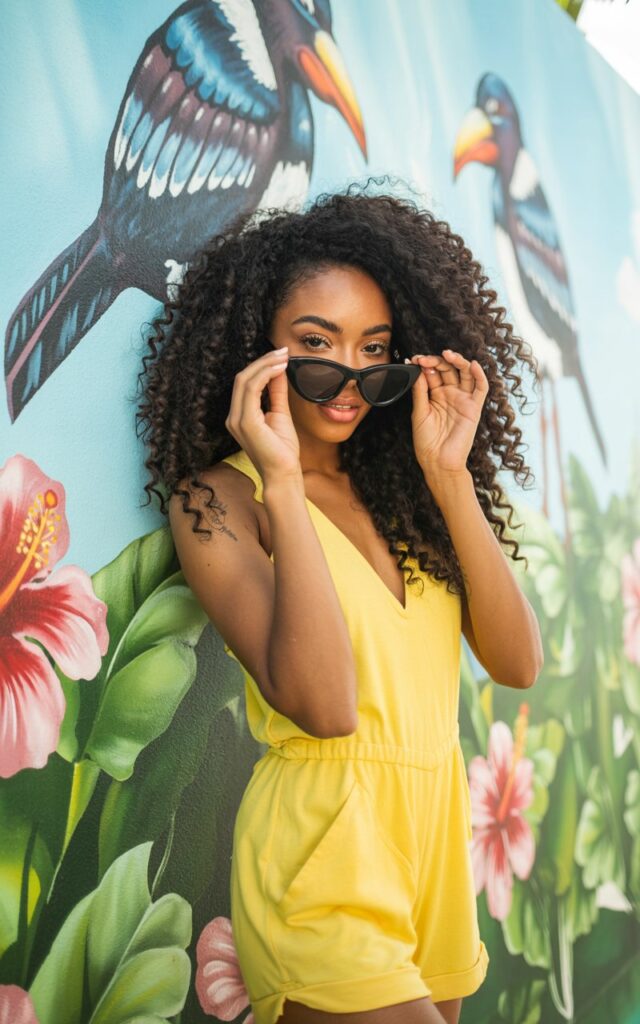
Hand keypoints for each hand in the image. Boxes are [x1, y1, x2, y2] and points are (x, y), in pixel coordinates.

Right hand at [225, 348, 300, 481]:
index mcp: (239, 416)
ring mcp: (237, 420)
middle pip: (242, 378)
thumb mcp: (280, 414)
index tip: (280, 355)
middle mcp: (234, 417)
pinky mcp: (246, 422)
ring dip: (265, 365)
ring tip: (283, 356)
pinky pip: (252, 390)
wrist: (284, 474)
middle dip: (263, 361)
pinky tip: (280, 369)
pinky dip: (266, 375)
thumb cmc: (282, 451)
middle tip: (283, 351)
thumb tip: (279, 370)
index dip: (261, 366)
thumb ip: (276, 393)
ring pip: (245, 380)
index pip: (244, 383)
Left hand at [406, 349, 488, 477]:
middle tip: (425, 359)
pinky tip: (472, 365)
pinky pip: (480, 388)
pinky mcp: (474, 408)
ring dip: (458, 361)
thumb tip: (417, 370)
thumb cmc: (426, 442)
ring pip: (465, 373)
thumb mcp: (419, 413)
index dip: (424, 364)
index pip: (432, 373)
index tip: (414, 360)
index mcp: (435, 395)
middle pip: (447, 369)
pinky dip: (479, 375)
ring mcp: (463, 399)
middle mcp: (450, 394)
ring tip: (447, 355)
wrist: (438, 461)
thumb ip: (420, 391)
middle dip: (436, 361)